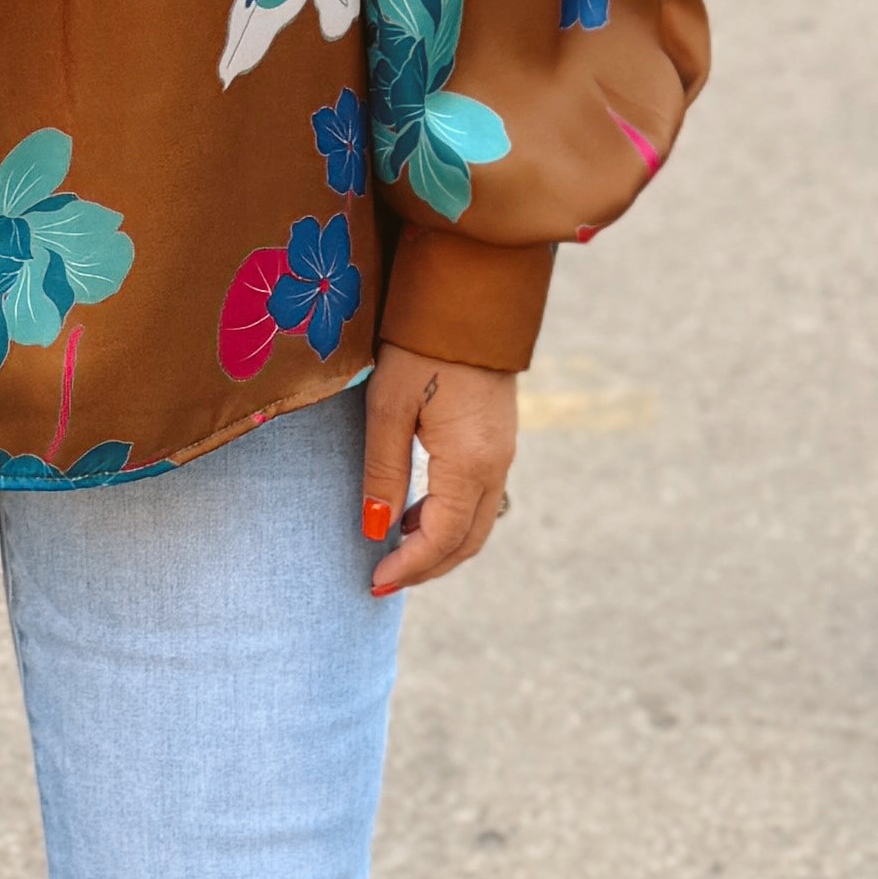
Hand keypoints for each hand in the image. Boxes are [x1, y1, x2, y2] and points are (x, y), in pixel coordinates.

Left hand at [359, 348, 515, 596]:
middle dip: (427, 568)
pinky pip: (480, 497)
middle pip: (467, 540)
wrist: (469, 297)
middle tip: (383, 579)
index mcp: (470, 461)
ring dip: (438, 544)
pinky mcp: (499, 439)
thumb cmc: (420, 346)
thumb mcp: (387, 408)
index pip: (442, 538)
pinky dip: (450, 518)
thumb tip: (375, 530)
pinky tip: (415, 512)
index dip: (409, 568)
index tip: (374, 581)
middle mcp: (496, 464)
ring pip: (476, 521)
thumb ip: (383, 472)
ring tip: (393, 549)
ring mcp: (503, 452)